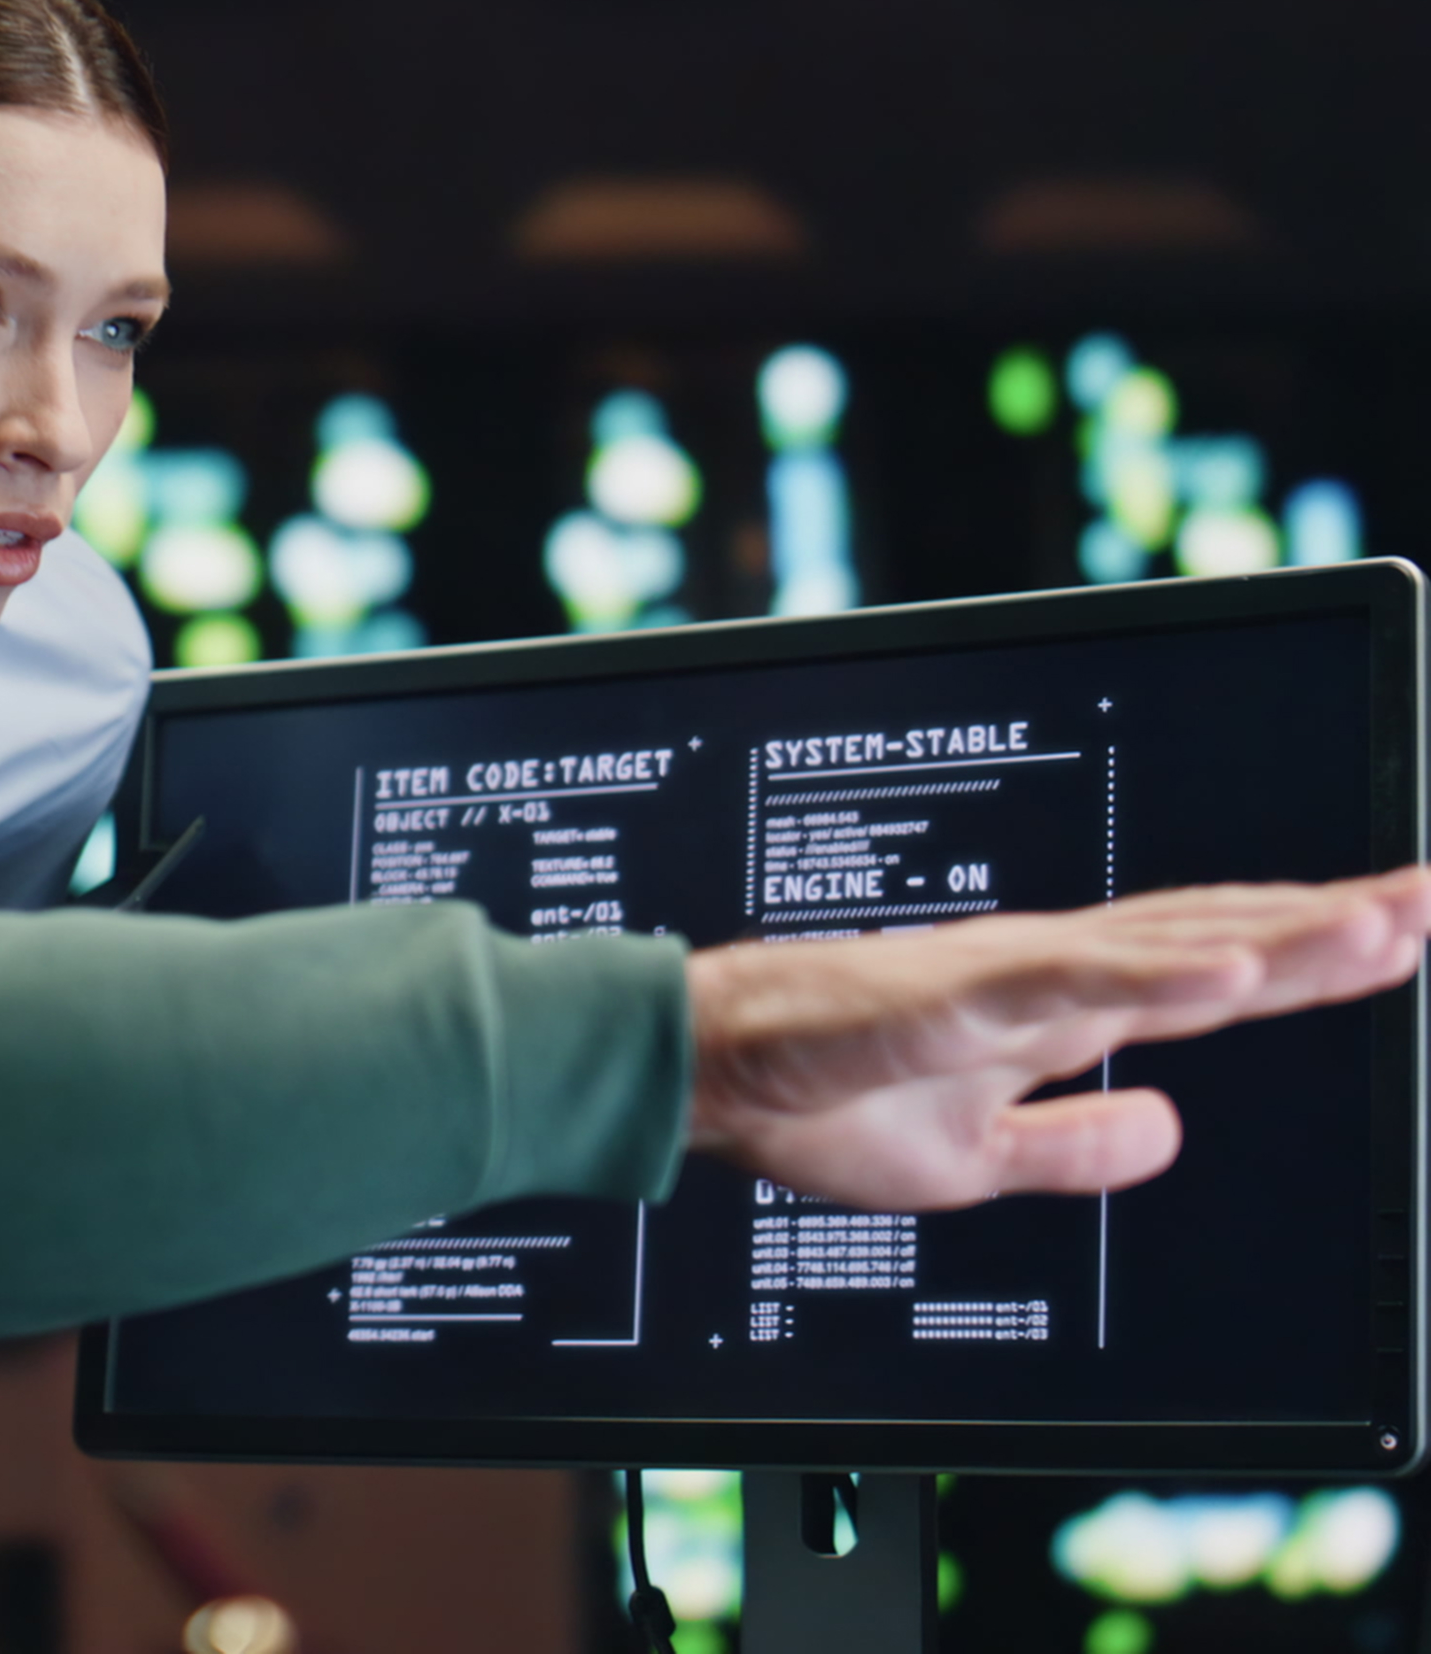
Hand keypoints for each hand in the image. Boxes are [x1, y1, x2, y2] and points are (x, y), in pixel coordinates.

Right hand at [685, 867, 1430, 1209]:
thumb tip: (1169, 1131)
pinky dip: (1150, 980)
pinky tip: (1225, 975)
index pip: (1204, 967)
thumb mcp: (974, 1156)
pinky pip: (1064, 986)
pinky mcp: (945, 999)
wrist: (698, 1075)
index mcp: (1053, 1005)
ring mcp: (999, 978)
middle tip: (1425, 900)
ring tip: (1371, 927)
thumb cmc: (814, 1097)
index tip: (1401, 927)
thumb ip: (1071, 1145)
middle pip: (1208, 941)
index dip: (1306, 953)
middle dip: (1323, 924)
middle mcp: (1043, 973)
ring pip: (1157, 950)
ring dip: (1267, 942)